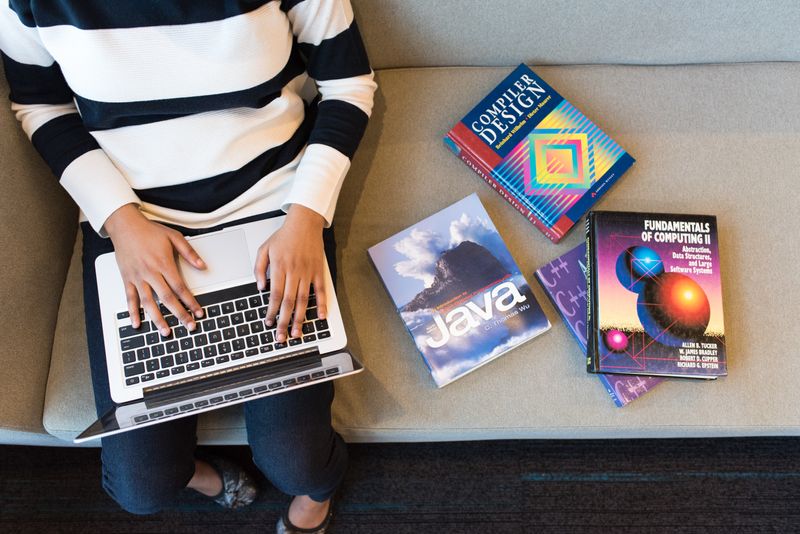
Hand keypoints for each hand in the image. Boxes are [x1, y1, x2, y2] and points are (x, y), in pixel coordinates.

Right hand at [104, 203, 205, 335]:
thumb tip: (202, 266)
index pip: (180, 288)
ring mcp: (137, 277)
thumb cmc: (149, 231)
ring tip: (166, 332)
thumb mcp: (174, 237)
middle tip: (189, 326)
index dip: (190, 302)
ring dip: (157, 319)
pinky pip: (129, 298)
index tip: (198, 312)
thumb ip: (189, 253)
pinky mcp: (127, 278)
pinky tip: (137, 323)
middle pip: (167, 298)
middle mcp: (150, 272)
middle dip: (179, 314)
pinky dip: (133, 312)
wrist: (125, 225)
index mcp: (163, 264)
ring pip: (148, 302)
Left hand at [254, 204, 327, 342]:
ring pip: (303, 300)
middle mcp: (294, 272)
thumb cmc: (284, 236)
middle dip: (284, 321)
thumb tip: (260, 288)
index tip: (269, 323)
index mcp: (280, 268)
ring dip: (300, 318)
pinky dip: (322, 304)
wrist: (304, 223)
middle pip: (288, 302)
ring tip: (297, 332)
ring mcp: (308, 273)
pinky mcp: (318, 272)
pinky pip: (321, 291)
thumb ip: (259, 269)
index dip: (271, 311)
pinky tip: (320, 317)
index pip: (275, 295)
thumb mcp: (264, 249)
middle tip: (281, 337)